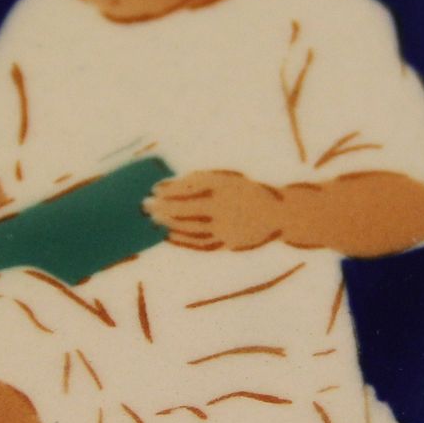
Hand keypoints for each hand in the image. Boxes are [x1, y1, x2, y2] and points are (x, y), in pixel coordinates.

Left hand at [143, 170, 283, 251]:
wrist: (278, 214)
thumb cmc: (245, 191)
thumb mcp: (226, 178)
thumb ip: (198, 180)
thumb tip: (164, 187)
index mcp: (225, 186)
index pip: (190, 186)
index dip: (170, 189)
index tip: (154, 189)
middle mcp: (225, 207)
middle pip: (186, 208)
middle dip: (163, 207)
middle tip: (145, 206)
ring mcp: (226, 227)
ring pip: (190, 227)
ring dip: (169, 224)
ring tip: (153, 219)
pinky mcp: (228, 243)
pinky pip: (199, 243)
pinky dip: (182, 239)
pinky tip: (168, 235)